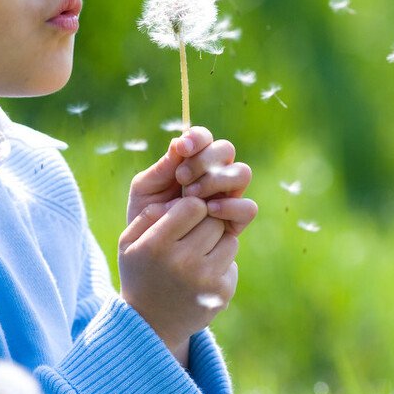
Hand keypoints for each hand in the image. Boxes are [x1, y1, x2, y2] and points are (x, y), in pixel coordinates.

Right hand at [117, 196, 239, 357]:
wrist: (150, 325)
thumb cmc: (141, 273)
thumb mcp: (129, 243)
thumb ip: (149, 214)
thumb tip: (179, 196)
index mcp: (157, 245)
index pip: (193, 206)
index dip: (190, 208)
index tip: (183, 218)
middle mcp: (183, 262)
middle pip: (214, 221)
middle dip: (205, 224)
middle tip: (191, 237)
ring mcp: (205, 280)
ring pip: (229, 240)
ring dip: (216, 243)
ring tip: (196, 255)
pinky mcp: (222, 293)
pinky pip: (232, 263)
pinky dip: (220, 265)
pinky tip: (201, 276)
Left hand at [127, 126, 255, 234]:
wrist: (153, 255)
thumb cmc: (147, 217)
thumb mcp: (145, 191)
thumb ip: (161, 169)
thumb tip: (178, 143)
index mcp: (193, 161)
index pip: (204, 137)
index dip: (197, 138)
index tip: (182, 149)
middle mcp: (215, 174)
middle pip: (226, 149)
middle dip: (204, 160)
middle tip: (182, 178)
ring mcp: (228, 196)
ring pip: (242, 173)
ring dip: (217, 179)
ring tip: (192, 194)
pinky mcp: (236, 221)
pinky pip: (248, 207)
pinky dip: (231, 206)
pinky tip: (209, 210)